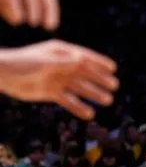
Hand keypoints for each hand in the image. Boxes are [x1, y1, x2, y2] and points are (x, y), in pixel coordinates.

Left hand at [0, 40, 118, 119]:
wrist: (2, 75)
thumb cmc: (22, 63)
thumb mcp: (44, 60)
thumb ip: (63, 62)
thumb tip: (82, 60)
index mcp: (61, 52)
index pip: (84, 57)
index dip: (99, 63)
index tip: (113, 69)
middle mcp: (62, 65)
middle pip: (85, 73)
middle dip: (100, 79)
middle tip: (114, 86)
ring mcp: (57, 79)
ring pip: (79, 88)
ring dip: (93, 93)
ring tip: (107, 100)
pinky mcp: (51, 93)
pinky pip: (68, 100)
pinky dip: (78, 107)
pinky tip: (89, 114)